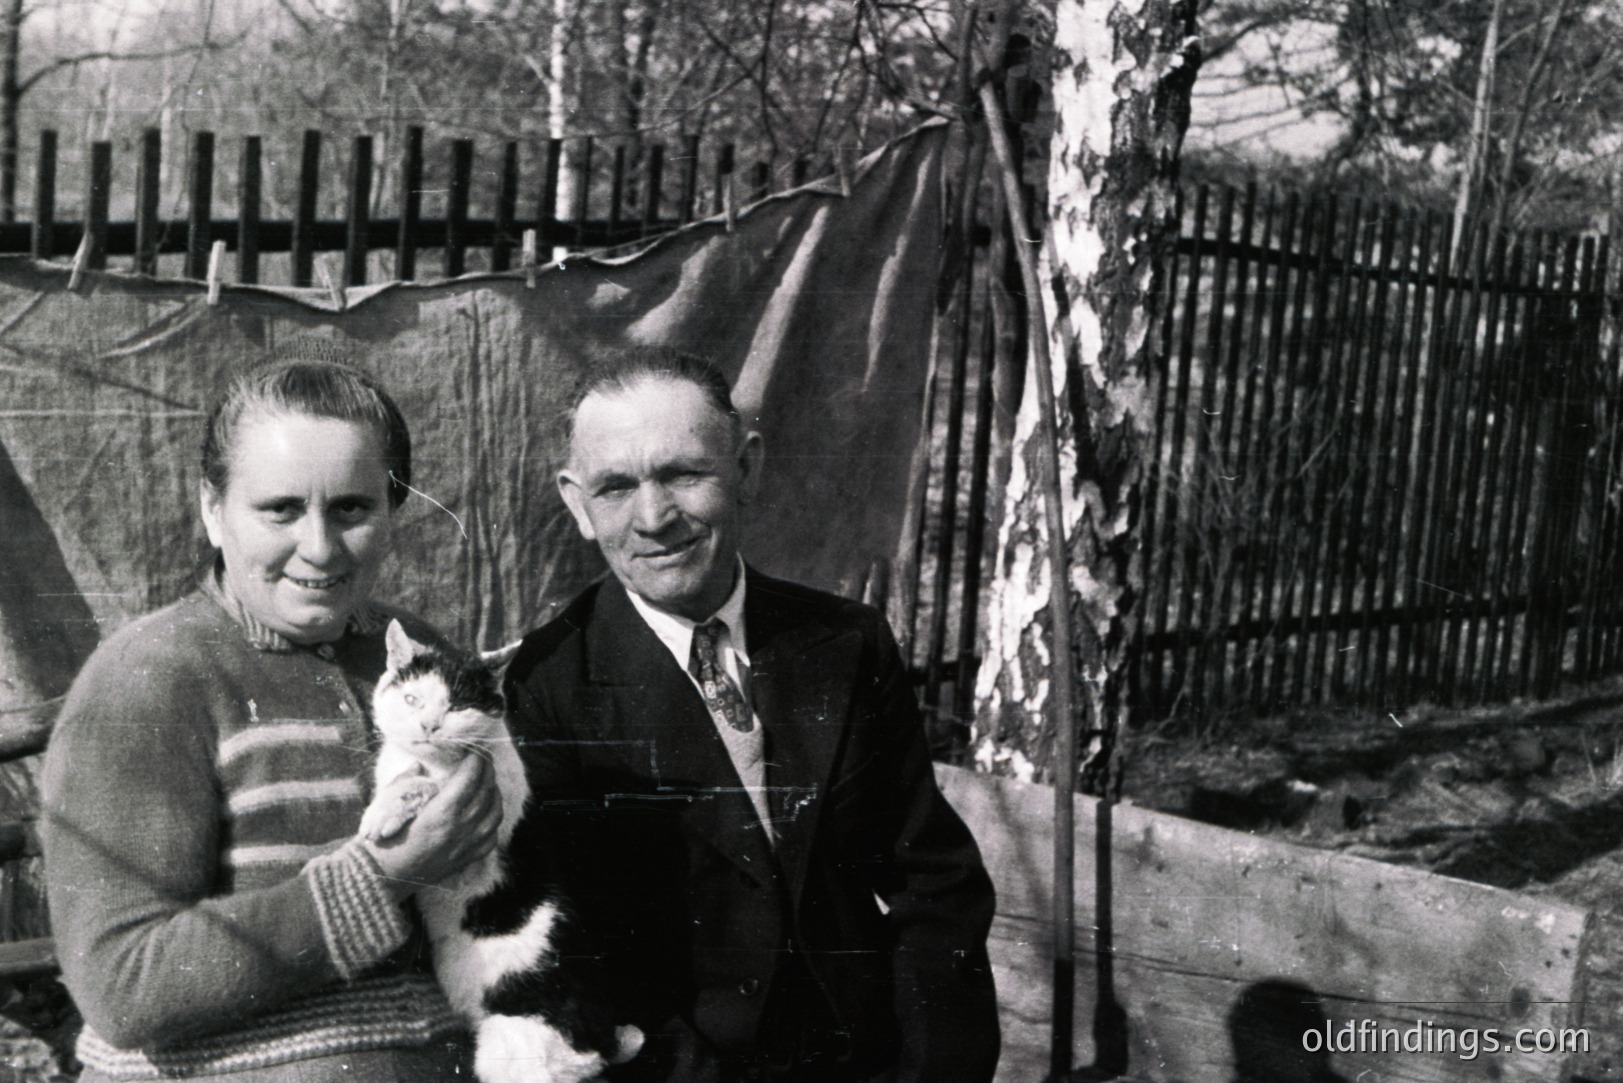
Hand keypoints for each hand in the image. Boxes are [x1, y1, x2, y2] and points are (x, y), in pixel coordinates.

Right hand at [363, 753, 500, 901]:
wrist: (380, 877)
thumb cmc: (382, 839)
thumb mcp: (388, 803)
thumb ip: (406, 780)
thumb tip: (419, 765)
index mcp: (442, 813)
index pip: (470, 778)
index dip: (476, 760)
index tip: (474, 751)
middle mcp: (459, 829)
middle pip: (486, 792)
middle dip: (487, 771)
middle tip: (484, 759)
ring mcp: (465, 846)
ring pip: (494, 814)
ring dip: (494, 794)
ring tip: (488, 783)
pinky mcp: (465, 860)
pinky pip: (491, 838)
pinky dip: (493, 821)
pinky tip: (487, 812)